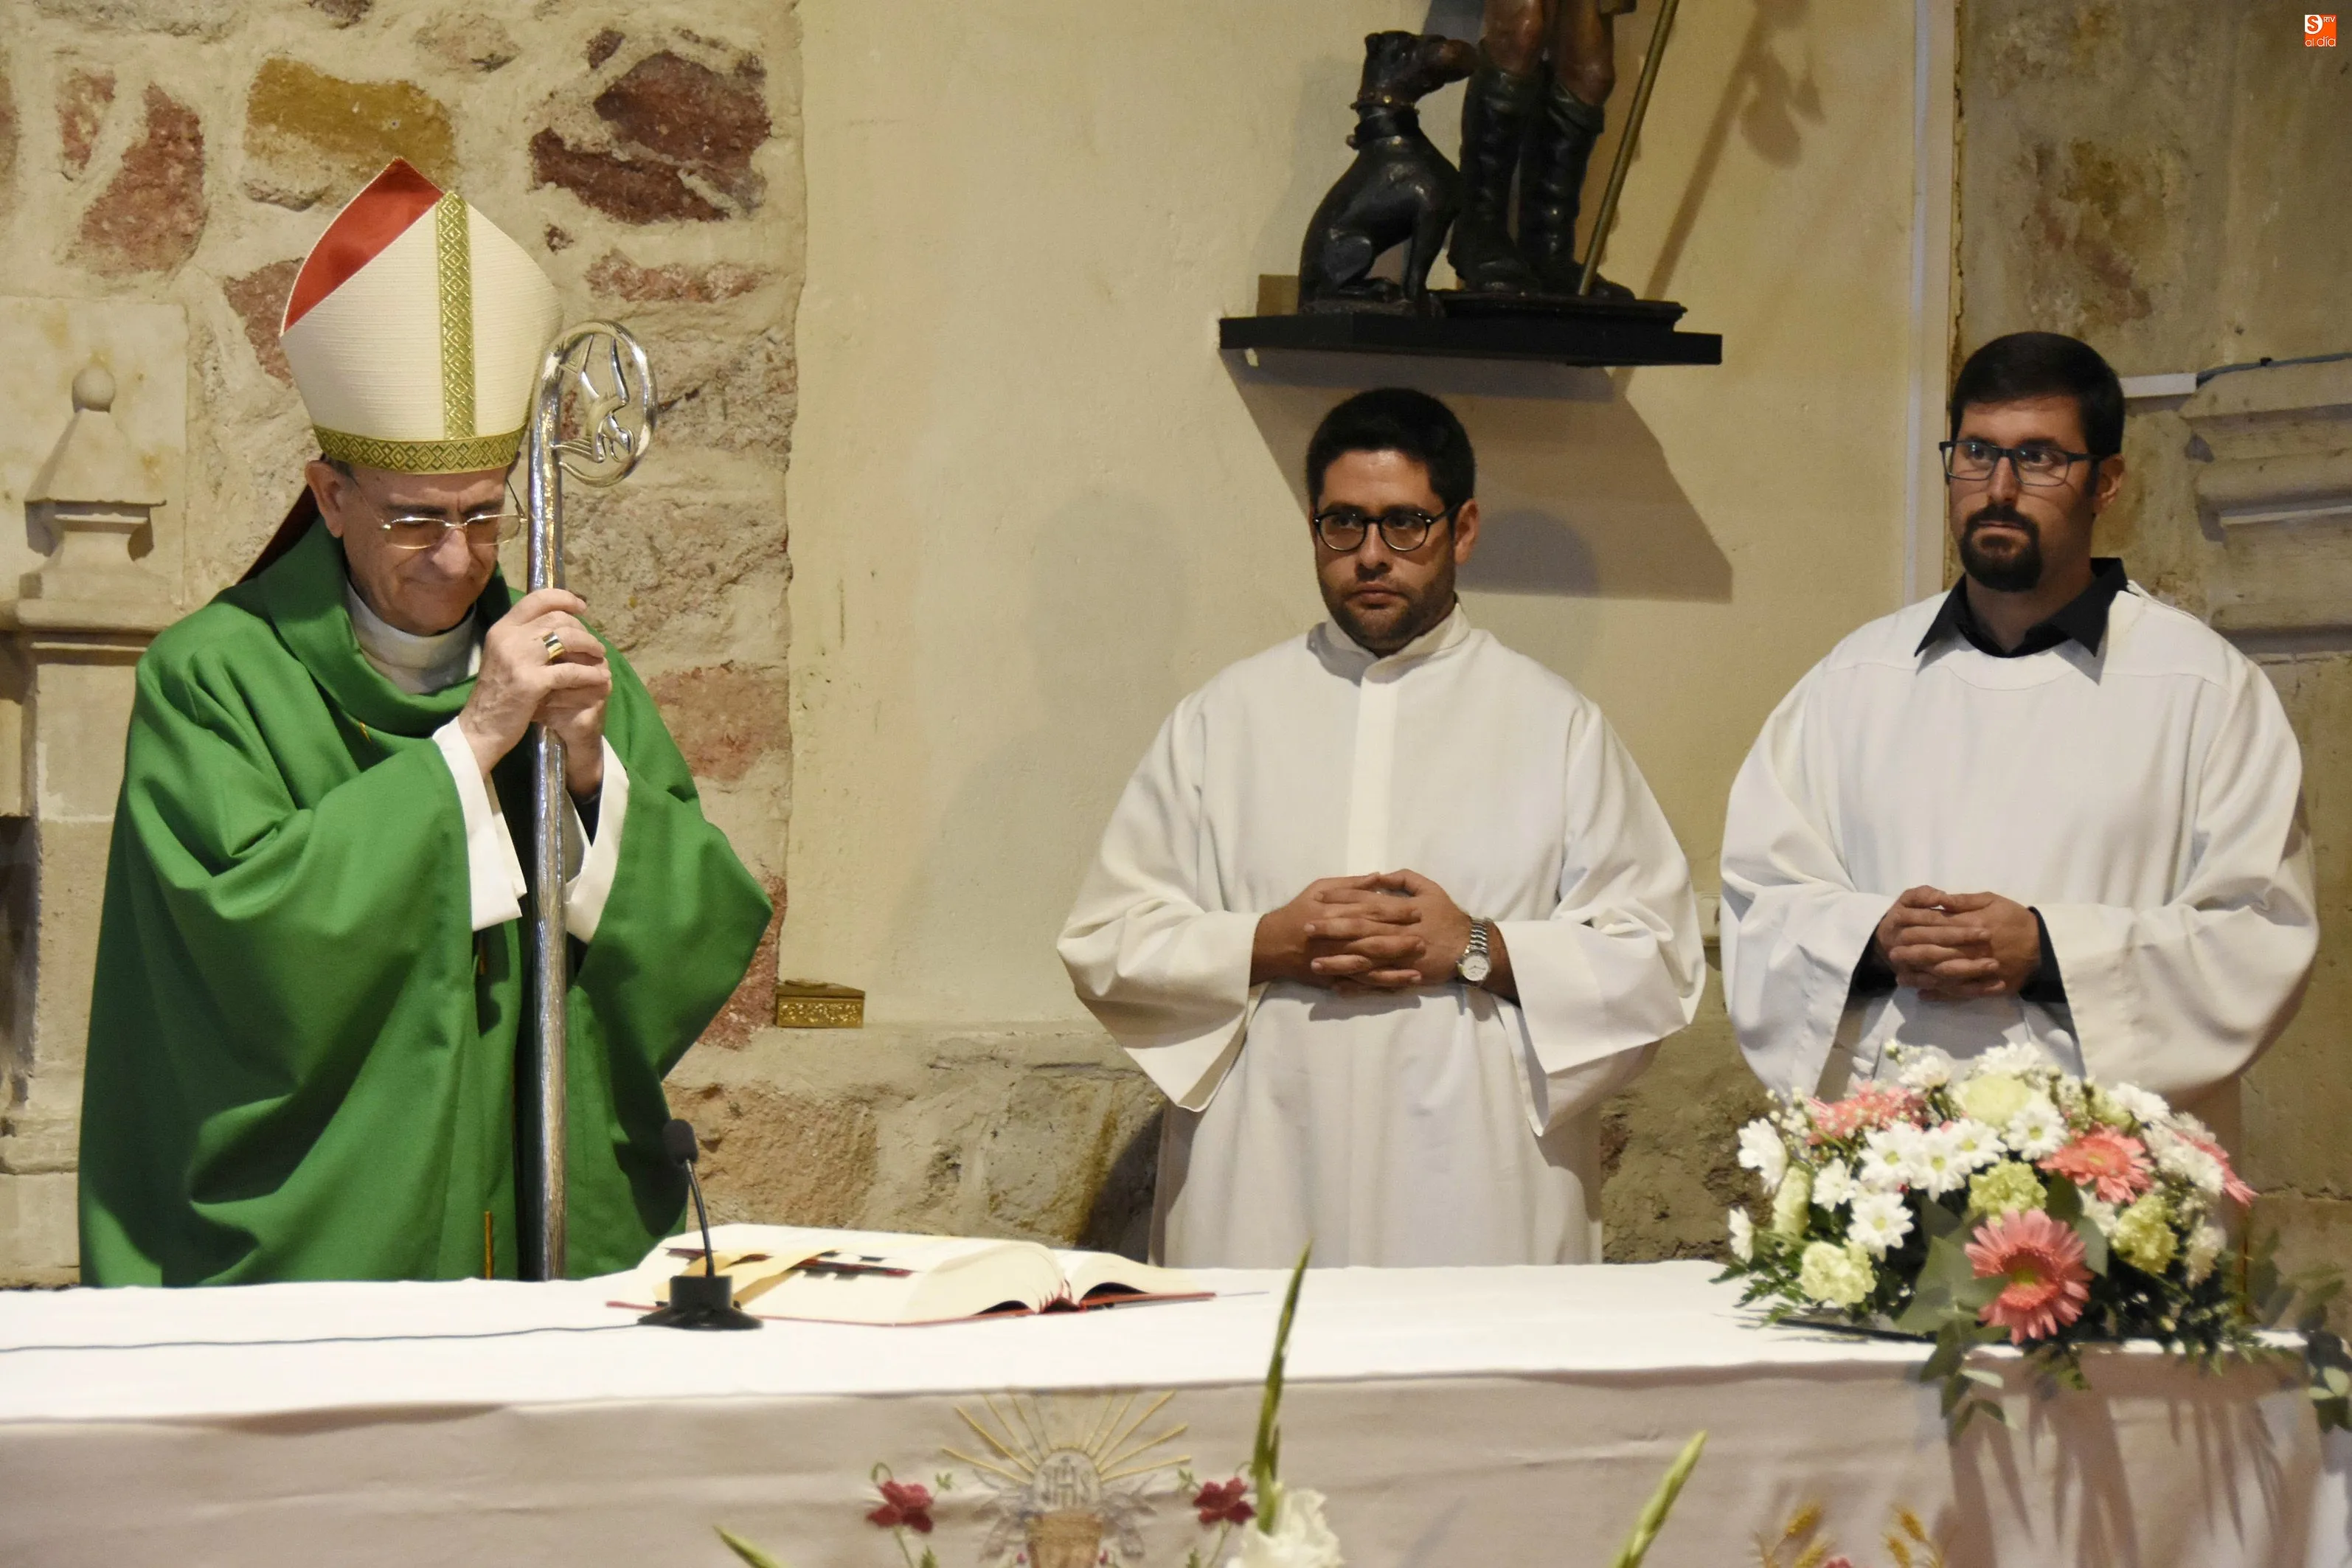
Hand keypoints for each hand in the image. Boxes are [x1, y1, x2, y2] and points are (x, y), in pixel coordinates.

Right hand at [456, 588, 611, 793]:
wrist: (481, 727)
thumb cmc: (498, 694)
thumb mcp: (505, 657)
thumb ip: (524, 638)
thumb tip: (557, 622)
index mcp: (502, 629)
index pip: (536, 599)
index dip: (564, 599)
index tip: (582, 607)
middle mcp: (508, 637)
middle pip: (557, 619)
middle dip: (582, 629)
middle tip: (594, 643)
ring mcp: (519, 659)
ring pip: (567, 639)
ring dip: (590, 646)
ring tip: (601, 656)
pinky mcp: (531, 682)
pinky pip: (571, 671)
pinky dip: (590, 673)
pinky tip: (600, 678)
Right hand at [1253, 876, 1421, 987]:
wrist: (1273, 944)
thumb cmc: (1298, 911)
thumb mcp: (1319, 888)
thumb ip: (1350, 884)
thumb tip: (1378, 877)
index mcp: (1337, 912)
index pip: (1372, 911)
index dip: (1396, 912)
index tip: (1419, 911)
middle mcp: (1339, 937)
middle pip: (1374, 939)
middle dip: (1400, 941)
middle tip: (1424, 940)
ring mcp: (1338, 960)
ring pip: (1371, 965)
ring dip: (1395, 967)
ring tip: (1418, 969)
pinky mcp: (1337, 976)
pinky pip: (1362, 983)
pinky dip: (1382, 984)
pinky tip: (1401, 985)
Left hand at [1306, 868, 1475, 990]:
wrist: (1469, 949)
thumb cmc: (1447, 916)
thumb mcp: (1430, 889)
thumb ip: (1404, 879)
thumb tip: (1379, 875)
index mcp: (1399, 910)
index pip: (1364, 901)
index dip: (1341, 899)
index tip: (1318, 898)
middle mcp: (1395, 933)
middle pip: (1358, 930)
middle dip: (1330, 929)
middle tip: (1305, 928)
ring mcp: (1397, 957)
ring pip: (1362, 960)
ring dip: (1337, 961)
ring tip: (1313, 963)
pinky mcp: (1401, 976)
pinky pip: (1375, 983)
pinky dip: (1356, 986)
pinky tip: (1336, 987)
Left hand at [1876, 886, 2040, 1001]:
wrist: (2044, 946)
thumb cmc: (2016, 919)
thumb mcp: (1992, 901)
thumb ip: (1964, 901)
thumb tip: (1939, 900)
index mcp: (1973, 926)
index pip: (1939, 929)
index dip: (1916, 931)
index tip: (1897, 932)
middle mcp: (1974, 951)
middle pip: (1938, 954)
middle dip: (1913, 955)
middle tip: (1893, 955)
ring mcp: (1980, 972)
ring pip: (1945, 976)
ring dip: (1921, 978)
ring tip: (1901, 978)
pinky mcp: (1987, 987)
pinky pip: (1961, 993)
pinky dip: (1941, 995)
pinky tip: (1924, 995)